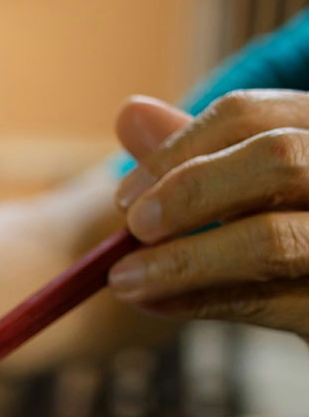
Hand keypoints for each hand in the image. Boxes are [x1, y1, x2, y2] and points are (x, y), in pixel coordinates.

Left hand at [110, 90, 308, 339]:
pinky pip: (270, 303)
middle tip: (134, 227)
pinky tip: (156, 304)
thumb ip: (201, 154)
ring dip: (183, 261)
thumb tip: (129, 113)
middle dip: (190, 193)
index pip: (249, 115)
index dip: (175, 152)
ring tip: (124, 279)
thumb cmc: (291, 229)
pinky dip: (204, 301)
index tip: (124, 195)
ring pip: (272, 239)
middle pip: (276, 158)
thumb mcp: (252, 184)